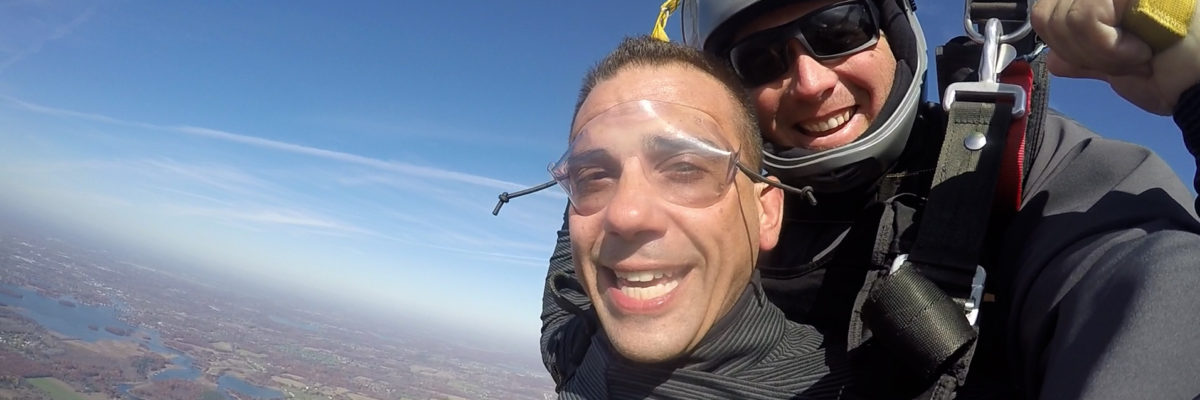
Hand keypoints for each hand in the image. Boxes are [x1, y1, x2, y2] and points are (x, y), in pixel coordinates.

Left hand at [1032, 0, 1199, 114]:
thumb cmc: (1175, 74)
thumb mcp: (1118, 66)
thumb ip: (1084, 58)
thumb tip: (1055, 58)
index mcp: (1110, 3)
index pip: (1046, 10)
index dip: (1065, 44)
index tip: (1108, 58)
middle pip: (1046, 13)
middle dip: (1081, 51)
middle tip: (1126, 58)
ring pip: (1063, 18)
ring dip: (1099, 52)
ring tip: (1138, 54)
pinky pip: (1084, 18)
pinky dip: (1108, 47)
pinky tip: (1142, 50)